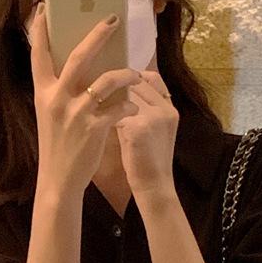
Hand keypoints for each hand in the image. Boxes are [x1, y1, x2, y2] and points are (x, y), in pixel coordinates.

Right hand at [27, 1, 128, 205]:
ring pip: (106, 80)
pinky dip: (128, 105)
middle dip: (98, 34)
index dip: (40, 29)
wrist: (58, 180)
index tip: (44, 7)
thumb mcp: (50, 113)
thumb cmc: (58, 144)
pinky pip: (118, 107)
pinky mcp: (93, 128)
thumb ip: (60, 88)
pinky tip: (131, 108)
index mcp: (43, 92)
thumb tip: (80, 64)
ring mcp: (75, 113)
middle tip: (113, 19)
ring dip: (125, 74)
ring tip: (134, 74)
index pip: (39, 54)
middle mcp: (56, 98)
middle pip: (79, 56)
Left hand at [65, 59, 179, 207]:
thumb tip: (117, 95)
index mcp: (169, 108)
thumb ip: (141, 110)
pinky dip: (104, 113)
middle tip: (97, 82)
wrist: (153, 187)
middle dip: (117, 81)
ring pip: (125, 94)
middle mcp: (164, 109)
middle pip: (137, 82)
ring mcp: (153, 117)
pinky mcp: (139, 128)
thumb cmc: (148, 162)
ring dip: (108, 95)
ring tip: (92, 99)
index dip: (134, 75)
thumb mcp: (152, 131)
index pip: (152, 77)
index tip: (117, 76)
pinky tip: (92, 116)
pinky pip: (116, 111)